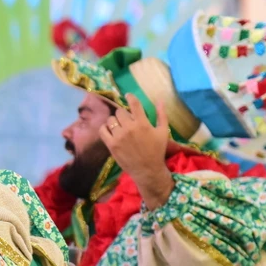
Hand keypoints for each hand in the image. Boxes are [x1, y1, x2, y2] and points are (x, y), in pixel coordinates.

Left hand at [99, 94, 174, 208]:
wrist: (147, 169)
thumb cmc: (157, 150)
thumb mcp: (163, 132)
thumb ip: (161, 115)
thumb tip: (159, 100)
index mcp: (143, 123)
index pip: (134, 104)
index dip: (130, 97)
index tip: (127, 95)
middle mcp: (129, 128)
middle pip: (120, 112)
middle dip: (123, 114)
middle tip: (126, 120)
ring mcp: (119, 136)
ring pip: (111, 120)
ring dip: (114, 121)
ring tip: (119, 126)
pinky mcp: (111, 145)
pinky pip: (102, 130)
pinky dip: (104, 128)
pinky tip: (110, 130)